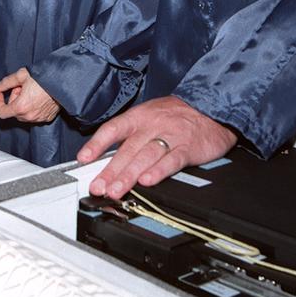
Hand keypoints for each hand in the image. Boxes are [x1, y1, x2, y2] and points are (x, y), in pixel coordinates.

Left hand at [0, 67, 59, 123]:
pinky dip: (33, 107)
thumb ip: (6, 82)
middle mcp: (30, 116)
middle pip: (14, 111)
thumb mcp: (22, 76)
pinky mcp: (47, 118)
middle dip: (14, 99)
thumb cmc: (45, 78)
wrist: (64, 81)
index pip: (2, 112)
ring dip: (23, 103)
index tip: (0, 94)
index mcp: (21, 107)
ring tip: (31, 90)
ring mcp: (39, 118)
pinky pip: (35, 115)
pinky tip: (38, 96)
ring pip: (24, 114)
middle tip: (21, 87)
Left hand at [77, 96, 236, 198]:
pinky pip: (171, 160)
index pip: (113, 128)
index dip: (97, 143)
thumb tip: (106, 156)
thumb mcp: (151, 116)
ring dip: (129, 175)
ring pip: (146, 156)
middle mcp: (152, 125)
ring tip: (116, 190)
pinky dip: (159, 171)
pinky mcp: (188, 147)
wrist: (212, 106)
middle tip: (98, 187)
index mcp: (140, 116)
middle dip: (110, 170)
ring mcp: (171, 135)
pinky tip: (148, 182)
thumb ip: (131, 135)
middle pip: (127, 149)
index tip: (83, 159)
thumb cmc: (178, 115)